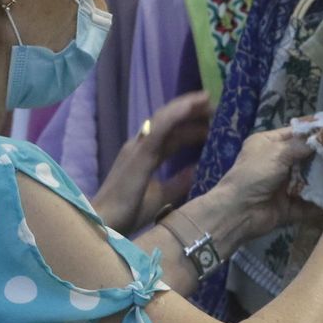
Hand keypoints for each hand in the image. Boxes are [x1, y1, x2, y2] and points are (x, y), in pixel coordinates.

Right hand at [92, 91, 214, 233]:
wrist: (105, 225)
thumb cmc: (129, 213)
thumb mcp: (163, 195)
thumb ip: (179, 181)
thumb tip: (198, 169)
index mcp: (147, 155)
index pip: (173, 135)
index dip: (192, 127)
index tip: (215, 122)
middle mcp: (141, 145)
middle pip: (170, 121)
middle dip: (193, 112)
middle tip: (216, 105)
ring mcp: (138, 146)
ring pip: (165, 118)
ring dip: (187, 106)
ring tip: (207, 98)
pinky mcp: (138, 152)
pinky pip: (159, 127)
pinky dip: (176, 114)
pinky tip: (192, 105)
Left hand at [217, 128, 317, 239]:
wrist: (239, 211)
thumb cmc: (254, 174)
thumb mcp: (277, 153)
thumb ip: (301, 145)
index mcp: (268, 144)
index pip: (295, 133)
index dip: (314, 131)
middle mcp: (276, 162)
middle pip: (305, 156)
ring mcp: (284, 184)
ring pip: (310, 178)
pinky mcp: (290, 205)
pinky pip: (310, 201)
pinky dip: (321, 200)